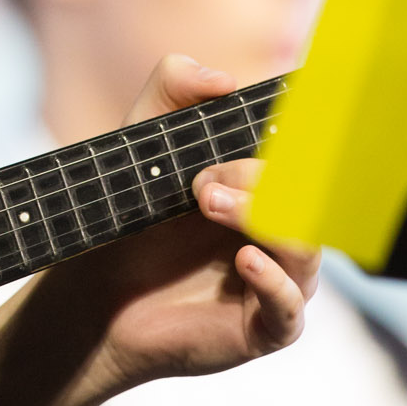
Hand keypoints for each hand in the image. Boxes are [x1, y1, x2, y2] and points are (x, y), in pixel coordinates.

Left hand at [40, 54, 318, 400]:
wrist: (95, 292)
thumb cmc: (131, 216)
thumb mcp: (142, 140)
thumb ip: (172, 90)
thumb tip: (221, 79)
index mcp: (268, 183)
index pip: (311, 152)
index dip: (310, 131)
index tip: (294, 112)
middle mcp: (283, 228)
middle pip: (308, 195)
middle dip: (258, 175)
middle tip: (201, 180)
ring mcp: (279, 277)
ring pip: (305, 245)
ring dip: (261, 217)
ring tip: (209, 203)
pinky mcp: (265, 327)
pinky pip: (290, 305)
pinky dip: (273, 280)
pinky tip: (244, 260)